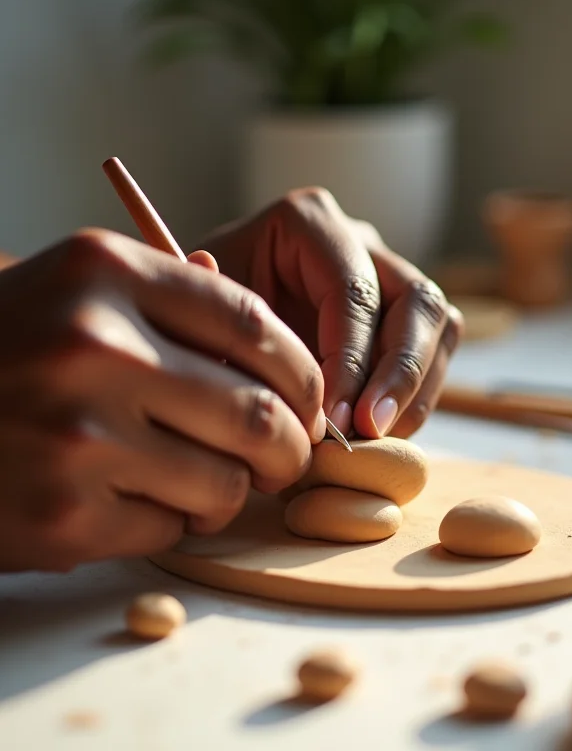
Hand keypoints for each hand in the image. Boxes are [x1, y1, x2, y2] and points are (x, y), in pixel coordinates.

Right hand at [0, 229, 323, 571]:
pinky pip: (172, 530)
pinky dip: (174, 521)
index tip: (309, 399)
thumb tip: (282, 352)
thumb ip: (178, 307)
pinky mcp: (62, 516)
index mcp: (107, 274)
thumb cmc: (14, 348)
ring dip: (231, 489)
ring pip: (226, 484)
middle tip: (288, 455)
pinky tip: (136, 498)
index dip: (302, 372)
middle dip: (291, 447)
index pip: (254, 324)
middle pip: (257, 413)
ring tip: (202, 476)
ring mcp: (76, 436)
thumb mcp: (84, 292)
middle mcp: (94, 348)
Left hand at [204, 188, 463, 439]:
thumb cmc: (203, 312)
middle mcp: (360, 240)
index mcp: (307, 222)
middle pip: (416, 300)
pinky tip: (381, 431)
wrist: (217, 320)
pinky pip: (436, 350)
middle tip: (368, 431)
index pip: (352, 291)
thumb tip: (247, 319)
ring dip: (416, 389)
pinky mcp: (403, 314)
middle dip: (399, 373)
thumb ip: (217, 322)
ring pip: (438, 324)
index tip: (330, 420)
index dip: (350, 360)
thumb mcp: (195, 310)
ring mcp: (389, 274)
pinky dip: (417, 396)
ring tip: (376, 438)